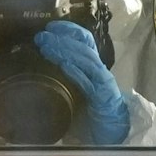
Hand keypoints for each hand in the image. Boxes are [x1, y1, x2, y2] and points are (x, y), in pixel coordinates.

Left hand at [33, 21, 129, 144]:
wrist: (113, 128)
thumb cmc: (92, 108)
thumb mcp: (77, 86)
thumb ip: (67, 74)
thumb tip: (42, 62)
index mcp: (92, 65)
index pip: (84, 40)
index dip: (69, 30)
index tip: (50, 26)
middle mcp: (99, 68)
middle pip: (83, 46)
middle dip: (62, 38)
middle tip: (42, 36)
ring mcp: (102, 80)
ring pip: (85, 59)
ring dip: (65, 51)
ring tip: (48, 47)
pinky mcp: (103, 94)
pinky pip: (88, 80)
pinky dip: (76, 70)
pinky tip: (64, 64)